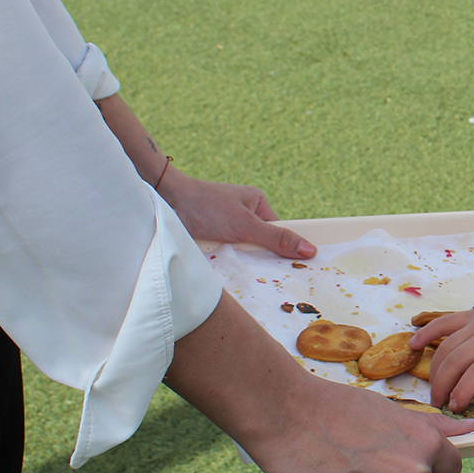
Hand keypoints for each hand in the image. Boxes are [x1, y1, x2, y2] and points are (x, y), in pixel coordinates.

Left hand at [157, 165, 316, 258]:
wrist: (163, 202)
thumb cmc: (205, 205)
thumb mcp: (245, 225)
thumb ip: (276, 238)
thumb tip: (310, 250)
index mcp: (257, 204)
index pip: (278, 233)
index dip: (283, 250)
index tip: (291, 268)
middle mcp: (243, 216)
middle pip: (260, 245)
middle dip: (256, 257)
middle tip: (258, 270)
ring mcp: (226, 228)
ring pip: (241, 253)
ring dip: (236, 261)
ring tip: (230, 263)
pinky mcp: (210, 239)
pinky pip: (224, 256)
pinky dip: (221, 262)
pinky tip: (219, 267)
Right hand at [165, 294, 473, 472]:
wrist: (286, 413)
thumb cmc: (339, 407)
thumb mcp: (393, 411)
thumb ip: (435, 428)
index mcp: (427, 445)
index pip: (450, 470)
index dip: (430, 465)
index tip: (405, 458)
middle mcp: (414, 472)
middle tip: (359, 453)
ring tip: (340, 462)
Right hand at [412, 307, 473, 419]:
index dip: (465, 389)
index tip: (455, 407)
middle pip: (459, 360)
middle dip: (444, 385)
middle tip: (439, 405)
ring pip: (448, 346)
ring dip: (436, 370)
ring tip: (434, 391)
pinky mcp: (468, 314)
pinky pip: (443, 322)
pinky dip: (427, 333)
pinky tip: (413, 346)